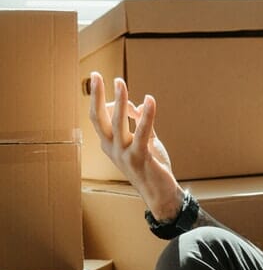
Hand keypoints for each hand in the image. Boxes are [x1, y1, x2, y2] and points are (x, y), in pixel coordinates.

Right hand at [88, 72, 183, 219]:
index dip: (98, 99)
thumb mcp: (145, 142)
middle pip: (99, 118)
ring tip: (119, 82)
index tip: (103, 81)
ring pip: (118, 123)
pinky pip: (142, 132)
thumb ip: (141, 123)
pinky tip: (150, 100)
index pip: (99, 118)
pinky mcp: (140, 157)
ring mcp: (124, 154)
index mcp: (109, 144)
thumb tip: (139, 104)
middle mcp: (112, 149)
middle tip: (97, 75)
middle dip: (97, 95)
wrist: (160, 194)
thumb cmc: (151, 167)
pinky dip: (146, 115)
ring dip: (119, 100)